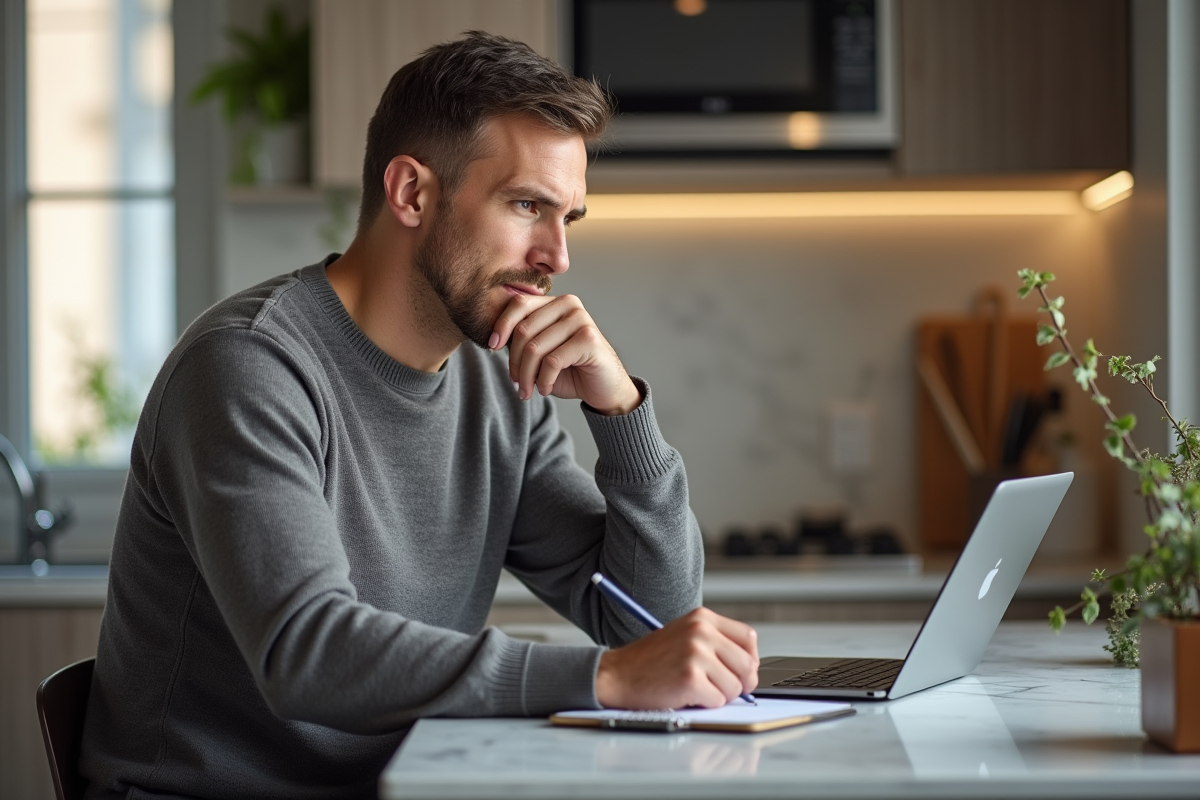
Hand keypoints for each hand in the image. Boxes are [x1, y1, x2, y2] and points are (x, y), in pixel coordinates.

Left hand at [490, 293, 641, 414]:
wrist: (604, 389)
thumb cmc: (571, 371)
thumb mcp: (541, 353)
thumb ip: (523, 341)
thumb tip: (495, 340)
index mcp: (555, 303)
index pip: (519, 304)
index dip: (501, 325)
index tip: (492, 347)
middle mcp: (569, 305)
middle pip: (524, 329)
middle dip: (514, 361)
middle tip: (517, 383)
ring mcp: (581, 320)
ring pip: (535, 348)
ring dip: (526, 376)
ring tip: (527, 391)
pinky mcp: (589, 339)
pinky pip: (552, 361)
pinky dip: (543, 380)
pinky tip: (545, 389)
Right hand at [594, 608, 758, 708]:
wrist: (617, 674)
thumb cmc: (650, 660)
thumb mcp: (684, 636)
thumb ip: (716, 643)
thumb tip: (750, 668)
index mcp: (702, 618)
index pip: (748, 638)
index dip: (749, 659)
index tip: (739, 671)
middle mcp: (701, 632)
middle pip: (747, 665)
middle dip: (739, 683)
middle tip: (720, 688)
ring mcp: (696, 654)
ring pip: (734, 687)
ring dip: (720, 696)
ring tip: (696, 689)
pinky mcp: (690, 679)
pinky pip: (718, 701)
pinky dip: (705, 704)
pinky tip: (687, 696)